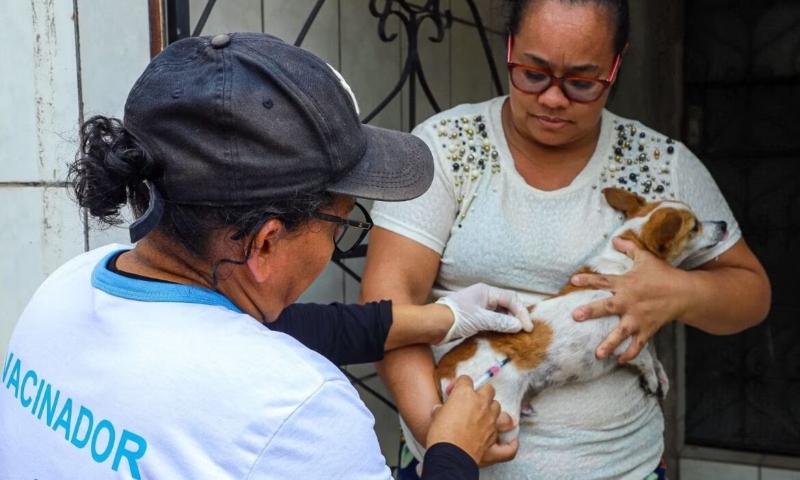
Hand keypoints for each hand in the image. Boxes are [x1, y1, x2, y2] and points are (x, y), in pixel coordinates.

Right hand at [426, 376, 517, 464]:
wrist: (449, 456)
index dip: (458, 385)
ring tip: (485, 419)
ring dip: (493, 411)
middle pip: (488, 390)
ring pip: (498, 408)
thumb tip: (439, 410)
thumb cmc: (439, 434)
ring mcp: (491, 422)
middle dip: (481, 394)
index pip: (466, 380)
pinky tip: (510, 441)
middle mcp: (482, 404)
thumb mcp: (436, 416)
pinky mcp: (495, 439)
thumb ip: (442, 410)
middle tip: (472, 403)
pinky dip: (510, 443)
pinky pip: (509, 443)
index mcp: (465, 395)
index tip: (452, 393)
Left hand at [435, 283, 532, 344]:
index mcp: (487, 291)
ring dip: (510, 321)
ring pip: (501, 311)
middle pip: (508, 304)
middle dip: (517, 316)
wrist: (434, 324)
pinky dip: (501, 325)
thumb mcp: (480, 319)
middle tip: (525, 331)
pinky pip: (494, 319)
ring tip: (518, 333)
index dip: (522, 313)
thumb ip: (500, 322)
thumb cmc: (456, 318)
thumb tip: (519, 326)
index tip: (527, 328)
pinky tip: (505, 334)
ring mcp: (480, 306)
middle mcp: (485, 296)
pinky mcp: (476, 316)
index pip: (511, 298)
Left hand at [569, 237, 690, 361]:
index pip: (603, 281)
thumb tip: (614, 238)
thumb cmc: (663, 274)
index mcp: (626, 284)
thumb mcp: (645, 258)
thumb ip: (628, 248)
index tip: (573, 281)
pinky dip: (630, 353)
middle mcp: (629, 302)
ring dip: (609, 343)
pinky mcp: (647, 329)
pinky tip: (620, 361)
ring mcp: (638, 318)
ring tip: (598, 355)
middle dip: (591, 311)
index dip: (588, 279)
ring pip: (621, 332)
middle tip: (575, 316)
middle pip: (607, 307)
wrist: (685, 292)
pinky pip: (638, 344)